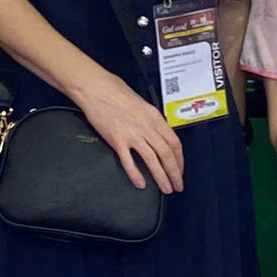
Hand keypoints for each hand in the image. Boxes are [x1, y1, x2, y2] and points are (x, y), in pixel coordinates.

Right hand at [82, 72, 185, 195]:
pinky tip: (140, 184)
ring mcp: (132, 134)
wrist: (96, 88)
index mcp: (154, 117)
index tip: (180, 170)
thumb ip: (151, 120)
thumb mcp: (142, 104)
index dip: (180, 160)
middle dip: (174, 173)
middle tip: (177, 185)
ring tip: (165, 188)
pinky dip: (136, 174)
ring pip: (152, 160)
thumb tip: (158, 133)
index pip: (174, 143)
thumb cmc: (116, 91)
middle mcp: (146, 126)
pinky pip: (129, 161)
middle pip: (167, 154)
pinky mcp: (117, 139)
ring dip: (161, 177)